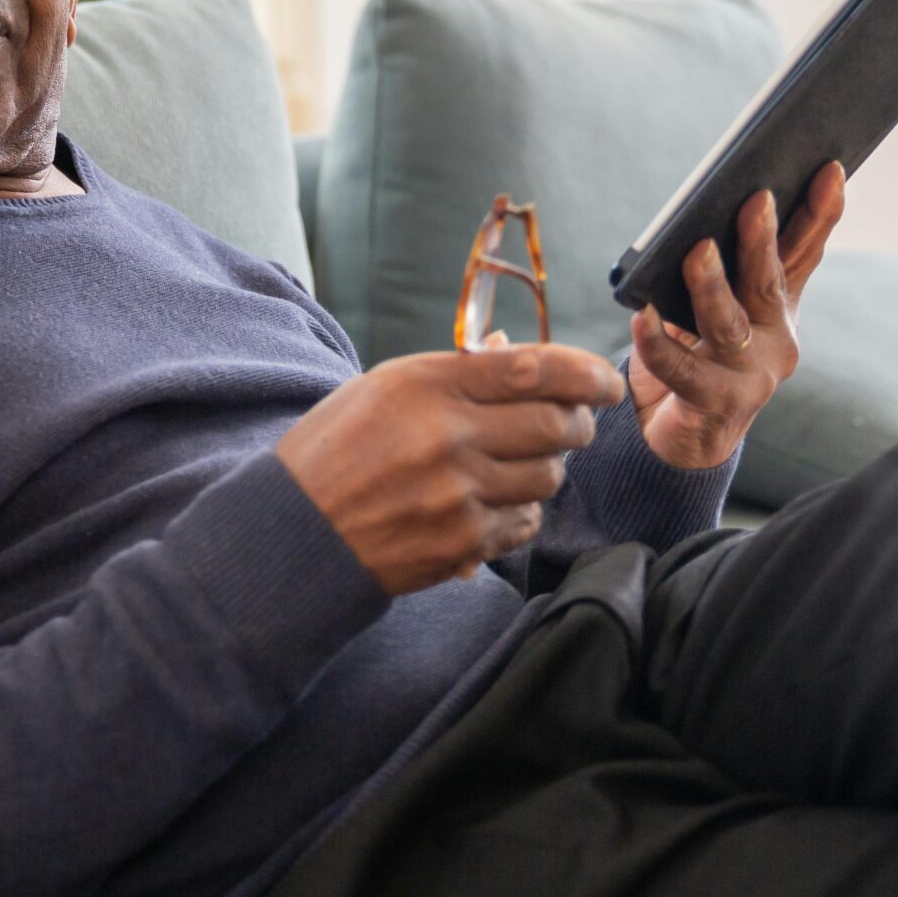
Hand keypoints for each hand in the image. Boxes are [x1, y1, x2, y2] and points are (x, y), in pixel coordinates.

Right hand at [276, 342, 626, 595]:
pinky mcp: (460, 544)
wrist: (292, 532)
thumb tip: (518, 352)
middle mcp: (447, 436)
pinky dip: (522, 512)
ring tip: (518, 463)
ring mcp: (456, 495)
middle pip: (557, 426)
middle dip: (577, 423)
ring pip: (548, 477)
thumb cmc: (333, 451)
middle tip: (572, 423)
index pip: (533, 368)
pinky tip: (496, 503)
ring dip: (546, 468)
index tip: (605, 381)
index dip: (585, 373)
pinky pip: (525, 523)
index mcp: (425, 385)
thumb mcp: (382, 389)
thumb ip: (456, 373)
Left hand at [628, 160, 845, 468]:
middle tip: (756, 199)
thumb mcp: (718, 304)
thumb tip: (716, 201)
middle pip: (768, 283)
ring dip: (712, 286)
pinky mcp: (713, 405)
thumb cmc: (697, 353)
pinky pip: (679, 368)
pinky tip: (641, 316)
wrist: (682, 436)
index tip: (830, 168)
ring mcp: (749, 377)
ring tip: (697, 252)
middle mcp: (775, 340)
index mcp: (779, 308)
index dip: (819, 213)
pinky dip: (657, 342)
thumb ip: (725, 266)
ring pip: (728, 324)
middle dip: (762, 240)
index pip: (803, 253)